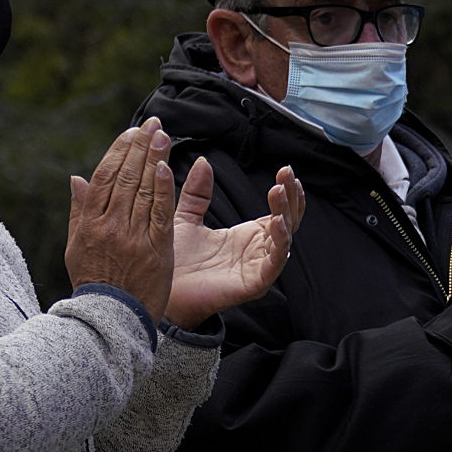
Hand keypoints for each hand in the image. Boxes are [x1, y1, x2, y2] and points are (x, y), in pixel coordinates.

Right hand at [64, 121, 175, 311]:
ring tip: (162, 135)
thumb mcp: (77, 246)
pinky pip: (159, 215)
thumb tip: (76, 178)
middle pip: (126, 177)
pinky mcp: (154, 250)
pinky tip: (166, 167)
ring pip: (143, 190)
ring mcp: (132, 237)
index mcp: (90, 222)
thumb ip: (79, 210)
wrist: (109, 318)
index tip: (131, 133)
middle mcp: (109, 225)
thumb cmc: (94, 283)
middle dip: (140, 147)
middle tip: (153, 124)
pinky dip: (162, 189)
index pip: (105, 176)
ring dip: (154, 159)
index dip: (119, 151)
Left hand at [166, 158, 303, 326]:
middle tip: (287, 173)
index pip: (278, 211)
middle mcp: (257, 251)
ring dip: (286, 214)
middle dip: (290, 197)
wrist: (160, 289)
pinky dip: (280, 243)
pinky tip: (278, 223)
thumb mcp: (187, 218)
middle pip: (288, 221)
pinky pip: (274, 263)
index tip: (285, 169)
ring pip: (284, 239)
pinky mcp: (254, 284)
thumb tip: (204, 161)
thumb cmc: (175, 260)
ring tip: (279, 191)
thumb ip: (197, 193)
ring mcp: (258, 268)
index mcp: (248, 236)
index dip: (285, 192)